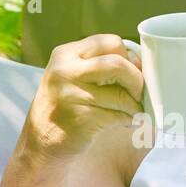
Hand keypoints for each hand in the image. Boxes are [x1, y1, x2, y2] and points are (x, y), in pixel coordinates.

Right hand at [21, 33, 144, 164]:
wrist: (42, 143)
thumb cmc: (67, 107)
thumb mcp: (74, 76)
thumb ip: (100, 65)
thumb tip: (143, 65)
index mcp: (66, 54)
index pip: (112, 43)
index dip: (130, 58)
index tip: (134, 72)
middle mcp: (66, 71)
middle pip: (119, 64)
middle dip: (137, 80)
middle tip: (139, 94)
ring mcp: (71, 95)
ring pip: (122, 95)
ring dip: (135, 106)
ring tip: (132, 112)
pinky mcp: (81, 119)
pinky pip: (118, 116)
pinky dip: (128, 120)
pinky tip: (123, 122)